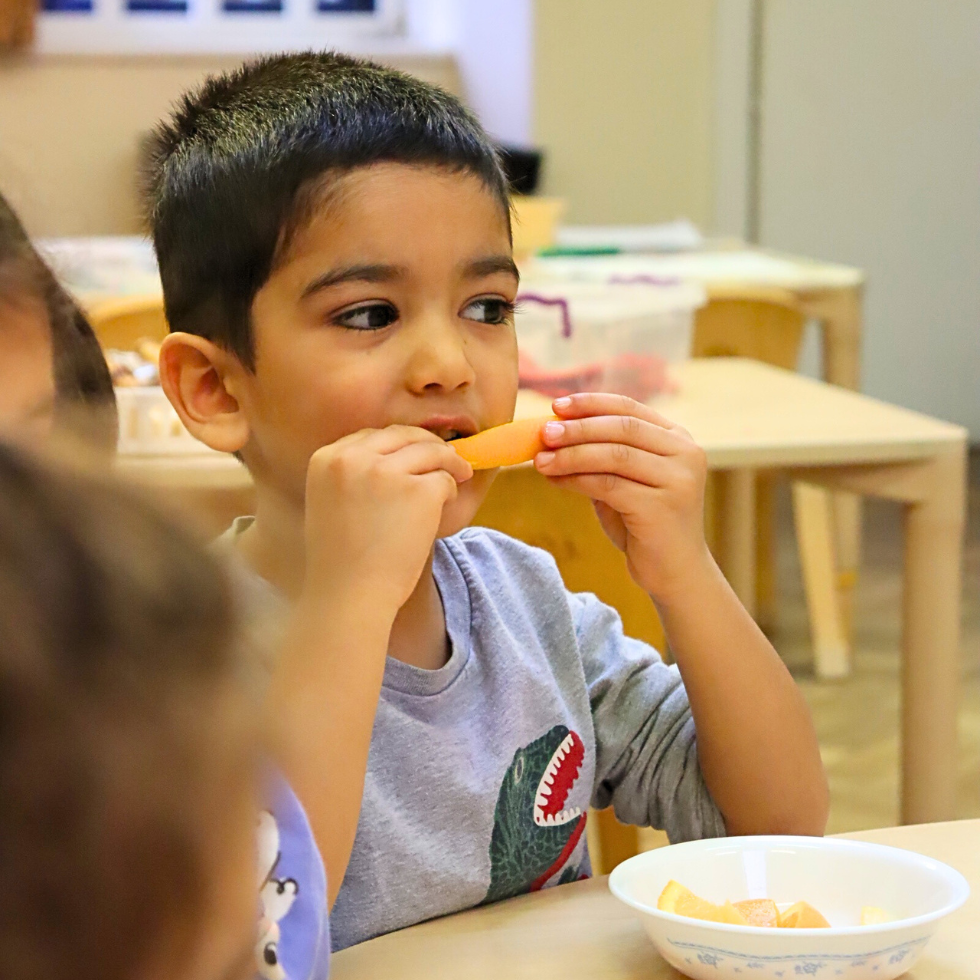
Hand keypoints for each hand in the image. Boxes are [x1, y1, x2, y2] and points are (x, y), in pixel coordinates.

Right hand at [303, 426, 472, 611]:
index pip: (371, 435)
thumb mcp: (330, 504)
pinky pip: (444, 479)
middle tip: (448, 457)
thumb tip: (395, 457)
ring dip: (448, 464)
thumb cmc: (341, 561)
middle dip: (428, 444)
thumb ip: (353, 475)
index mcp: (326, 458)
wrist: (348, 596)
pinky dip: (450, 492)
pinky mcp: (418, 490)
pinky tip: (444, 508)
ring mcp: (386, 472)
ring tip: (458, 477)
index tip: (414, 453)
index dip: (399, 443)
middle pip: (403, 435)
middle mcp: (353, 458)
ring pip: (431, 452)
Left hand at [533, 392, 710, 603]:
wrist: (674, 573)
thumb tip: (553, 433)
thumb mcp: (624, 481)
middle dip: (577, 428)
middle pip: (621, 428)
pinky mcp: (663, 507)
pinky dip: (577, 480)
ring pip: (614, 455)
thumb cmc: (644, 525)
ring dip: (572, 454)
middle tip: (543, 433)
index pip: (630, 409)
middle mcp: (685, 453)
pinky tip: (555, 480)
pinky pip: (609, 485)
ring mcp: (677, 480)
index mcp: (677, 439)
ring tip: (541, 459)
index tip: (557, 405)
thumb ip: (601, 456)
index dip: (591, 404)